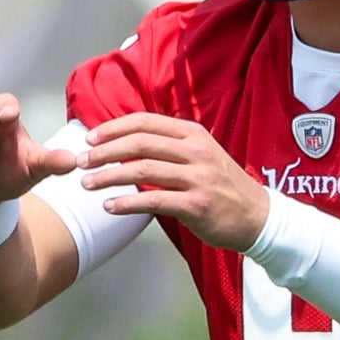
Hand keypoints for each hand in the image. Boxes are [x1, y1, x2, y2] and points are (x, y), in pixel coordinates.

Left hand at [79, 113, 271, 252]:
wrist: (257, 217)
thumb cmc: (223, 187)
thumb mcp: (202, 155)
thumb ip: (170, 146)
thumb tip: (128, 142)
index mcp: (194, 134)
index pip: (146, 122)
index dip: (114, 128)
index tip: (90, 138)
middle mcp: (196, 151)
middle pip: (140, 143)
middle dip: (105, 151)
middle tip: (81, 161)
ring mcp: (198, 178)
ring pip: (143, 170)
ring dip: (109, 176)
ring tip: (87, 184)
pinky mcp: (197, 205)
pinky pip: (154, 201)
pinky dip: (127, 203)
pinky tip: (110, 206)